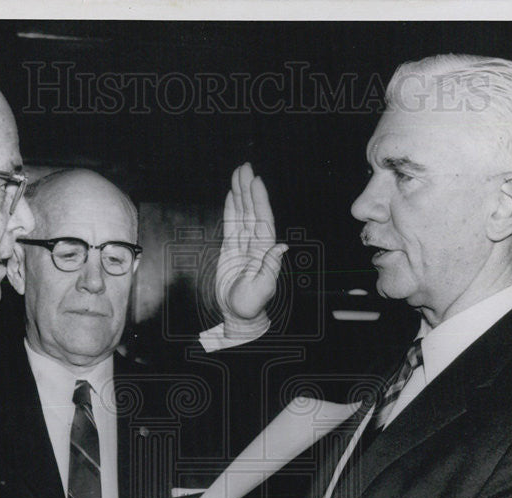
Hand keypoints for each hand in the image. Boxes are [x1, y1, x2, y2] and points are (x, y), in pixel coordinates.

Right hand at [215, 163, 287, 336]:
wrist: (239, 315)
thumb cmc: (250, 306)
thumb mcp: (261, 289)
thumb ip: (270, 268)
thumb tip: (281, 247)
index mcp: (263, 251)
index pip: (262, 220)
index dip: (259, 200)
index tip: (256, 182)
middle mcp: (255, 244)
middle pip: (252, 210)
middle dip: (249, 188)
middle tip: (245, 167)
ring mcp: (243, 245)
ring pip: (242, 213)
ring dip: (240, 193)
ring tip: (238, 172)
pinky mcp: (231, 248)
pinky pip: (231, 223)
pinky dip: (232, 207)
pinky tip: (231, 194)